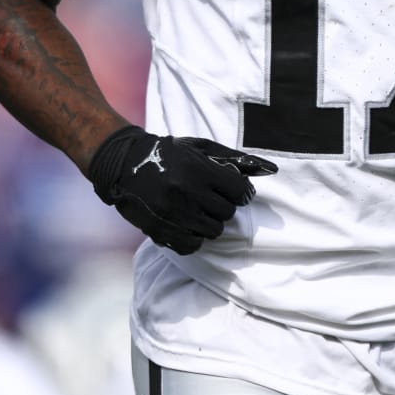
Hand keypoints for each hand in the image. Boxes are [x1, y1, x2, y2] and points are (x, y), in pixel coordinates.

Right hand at [86, 126, 276, 254]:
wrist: (123, 163)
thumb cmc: (168, 153)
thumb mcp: (200, 148)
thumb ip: (234, 159)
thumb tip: (272, 169)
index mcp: (197, 169)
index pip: (239, 191)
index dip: (240, 192)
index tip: (234, 191)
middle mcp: (186, 191)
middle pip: (227, 212)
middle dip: (223, 206)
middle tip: (210, 198)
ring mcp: (172, 213)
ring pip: (212, 231)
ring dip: (209, 222)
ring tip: (197, 210)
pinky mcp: (159, 230)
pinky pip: (192, 246)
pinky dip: (193, 238)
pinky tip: (186, 224)